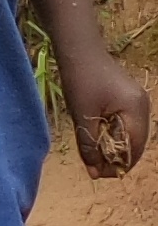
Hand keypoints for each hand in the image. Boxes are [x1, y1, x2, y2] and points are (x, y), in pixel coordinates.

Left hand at [63, 50, 148, 179]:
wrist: (80, 51)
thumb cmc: (80, 80)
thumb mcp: (82, 116)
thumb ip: (89, 145)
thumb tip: (95, 173)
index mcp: (136, 110)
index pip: (134, 149)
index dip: (117, 166)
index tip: (97, 174)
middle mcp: (144, 107)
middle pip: (137, 145)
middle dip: (117, 159)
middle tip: (94, 169)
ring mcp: (139, 103)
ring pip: (133, 136)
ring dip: (115, 149)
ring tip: (94, 157)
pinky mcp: (131, 100)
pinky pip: (128, 125)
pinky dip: (115, 136)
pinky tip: (99, 140)